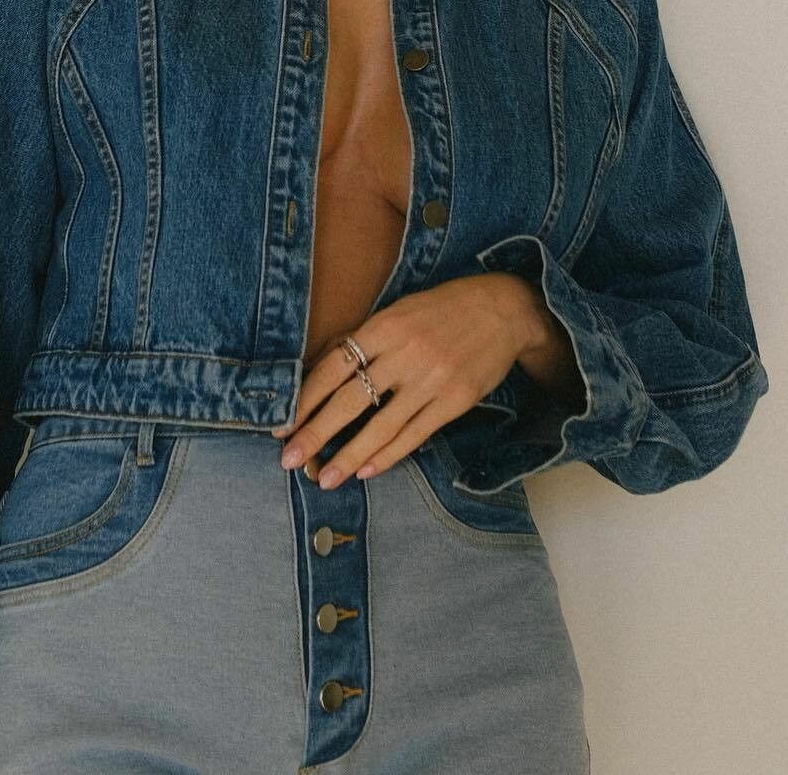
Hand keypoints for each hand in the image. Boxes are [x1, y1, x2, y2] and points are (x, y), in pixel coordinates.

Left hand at [270, 273, 553, 486]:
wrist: (504, 309)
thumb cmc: (443, 308)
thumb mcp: (400, 311)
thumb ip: (367, 340)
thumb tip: (325, 370)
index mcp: (385, 325)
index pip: (334, 366)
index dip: (306, 397)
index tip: (283, 422)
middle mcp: (405, 353)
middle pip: (350, 400)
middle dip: (316, 433)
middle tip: (289, 459)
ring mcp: (431, 379)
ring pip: (381, 426)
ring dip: (349, 456)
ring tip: (325, 479)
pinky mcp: (454, 401)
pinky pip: (414, 434)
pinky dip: (388, 455)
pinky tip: (366, 471)